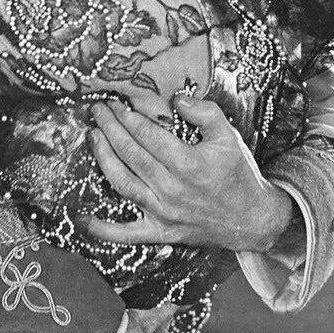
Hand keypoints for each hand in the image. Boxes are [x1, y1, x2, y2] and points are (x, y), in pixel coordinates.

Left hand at [85, 96, 294, 251]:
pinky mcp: (161, 233)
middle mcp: (172, 189)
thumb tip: (177, 98)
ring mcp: (164, 213)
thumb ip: (204, 112)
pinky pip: (126, 234)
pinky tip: (80, 219)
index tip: (116, 102)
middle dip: (110, 129)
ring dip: (102, 158)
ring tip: (92, 136)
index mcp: (189, 164)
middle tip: (97, 111)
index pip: (148, 135)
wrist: (253, 219)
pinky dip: (103, 229)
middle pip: (130, 154)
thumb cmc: (239, 174)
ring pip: (122, 184)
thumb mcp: (229, 136)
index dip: (128, 117)